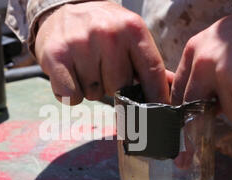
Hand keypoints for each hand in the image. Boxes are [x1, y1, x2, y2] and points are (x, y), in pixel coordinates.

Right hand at [35, 1, 170, 104]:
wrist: (60, 13)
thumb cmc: (101, 30)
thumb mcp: (129, 37)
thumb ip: (149, 64)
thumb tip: (174, 89)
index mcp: (132, 29)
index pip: (152, 72)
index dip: (156, 97)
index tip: (158, 115)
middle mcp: (108, 34)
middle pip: (121, 88)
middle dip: (113, 87)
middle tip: (102, 69)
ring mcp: (81, 44)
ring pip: (95, 94)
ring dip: (91, 88)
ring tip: (84, 67)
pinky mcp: (57, 56)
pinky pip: (72, 97)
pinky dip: (70, 94)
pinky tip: (70, 75)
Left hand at [171, 9, 231, 127]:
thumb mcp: (225, 43)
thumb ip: (210, 69)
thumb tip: (207, 104)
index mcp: (196, 50)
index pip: (179, 90)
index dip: (187, 110)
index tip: (194, 121)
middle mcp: (205, 63)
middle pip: (196, 109)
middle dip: (210, 120)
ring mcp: (225, 77)